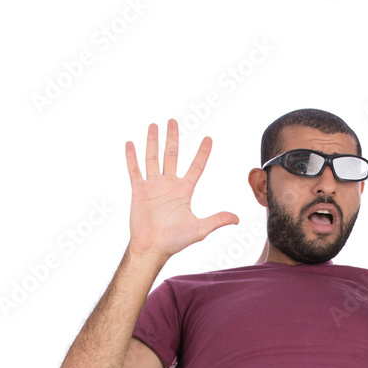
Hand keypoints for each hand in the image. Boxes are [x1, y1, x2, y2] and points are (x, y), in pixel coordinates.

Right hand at [125, 119, 238, 258]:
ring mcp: (153, 186)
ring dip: (153, 141)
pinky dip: (132, 157)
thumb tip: (237, 219)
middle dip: (173, 138)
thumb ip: (217, 220)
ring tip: (154, 125)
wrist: (153, 247)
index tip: (208, 138)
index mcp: (184, 190)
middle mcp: (169, 184)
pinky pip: (135, 170)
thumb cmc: (175, 240)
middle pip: (171, 155)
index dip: (202, 153)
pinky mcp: (139, 190)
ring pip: (152, 158)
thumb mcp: (200, 229)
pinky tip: (130, 143)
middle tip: (173, 121)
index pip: (196, 166)